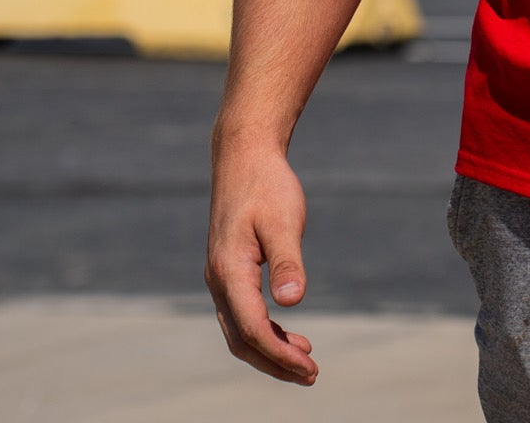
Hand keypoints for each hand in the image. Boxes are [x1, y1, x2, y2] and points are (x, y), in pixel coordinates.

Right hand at [205, 136, 318, 385]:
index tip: (310, 367)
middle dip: (275, 363)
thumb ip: (287, 261)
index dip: (280, 355)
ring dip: (269, 351)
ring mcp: (220, 277)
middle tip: (311, 375)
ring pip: (238, 331)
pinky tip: (287, 330)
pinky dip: (263, 331)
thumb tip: (293, 302)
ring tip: (305, 360)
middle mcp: (218, 280)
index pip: (252, 329)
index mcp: (229, 271)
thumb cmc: (266, 184)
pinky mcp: (228, 270)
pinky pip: (240, 314)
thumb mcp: (282, 219)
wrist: (243, 155)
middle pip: (241, 340)